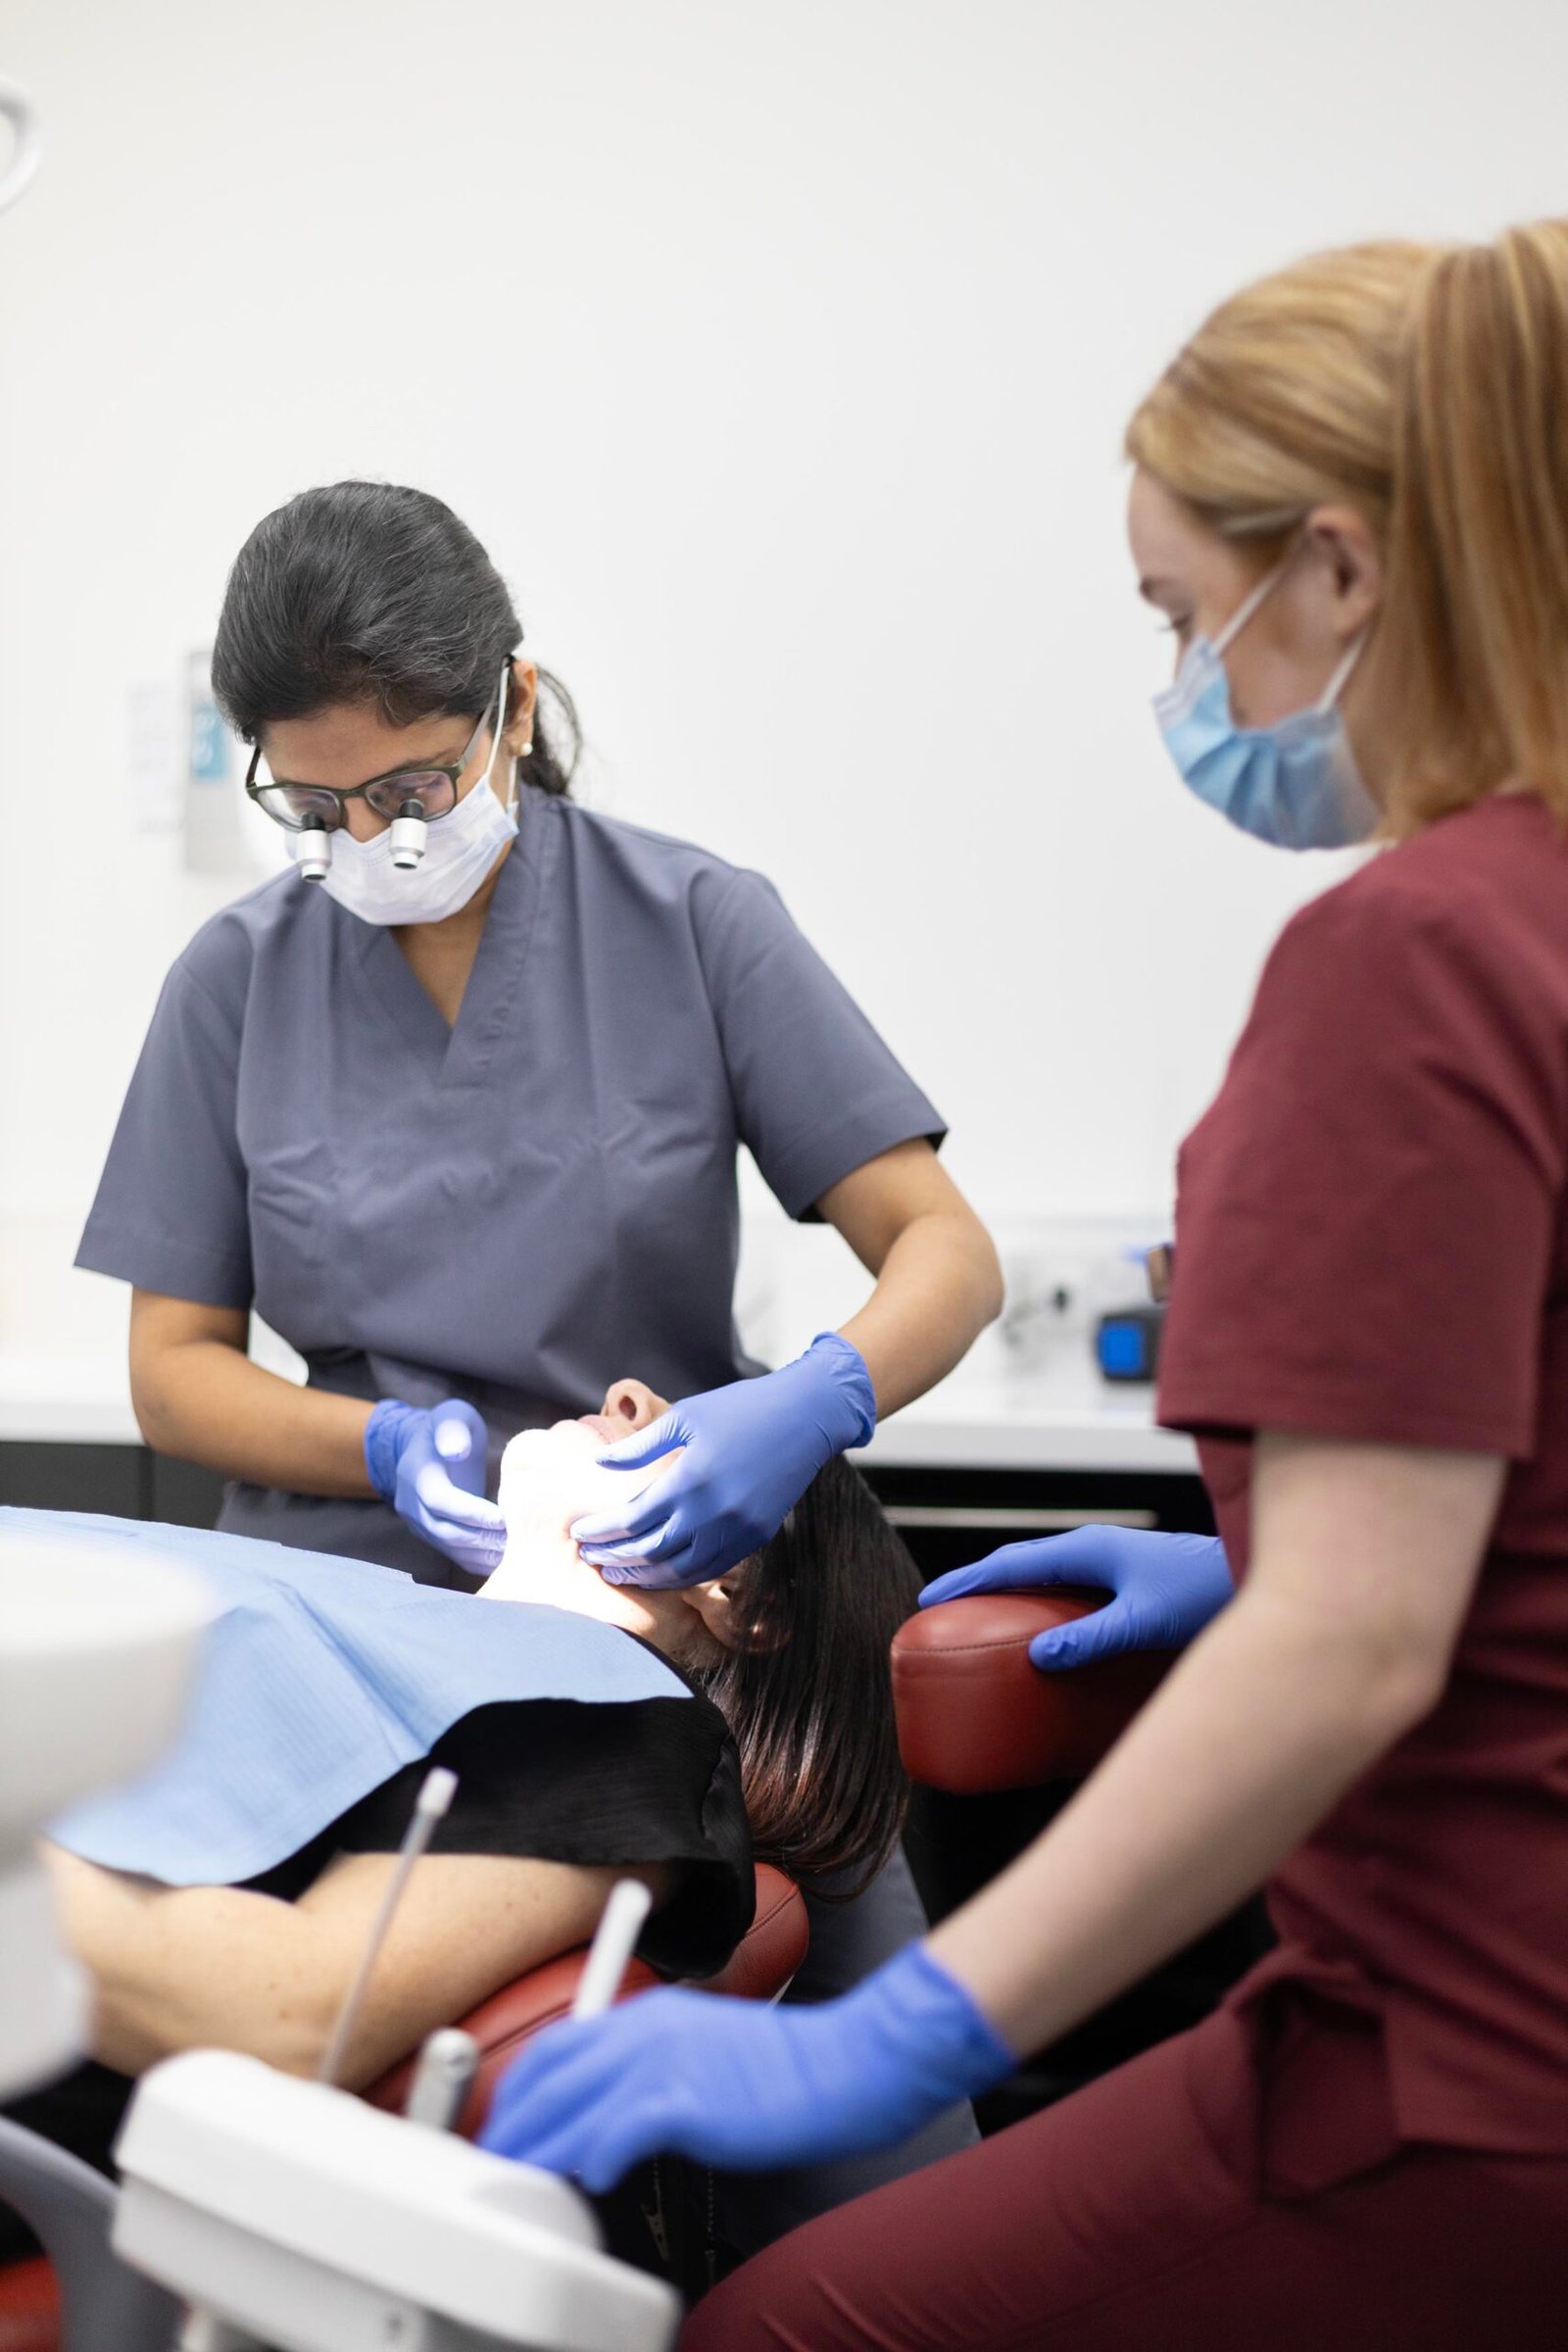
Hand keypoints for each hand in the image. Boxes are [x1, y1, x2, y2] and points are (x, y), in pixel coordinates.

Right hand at [363, 1399, 504, 1576]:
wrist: (425, 1446)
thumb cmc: (450, 1429)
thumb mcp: (452, 1416)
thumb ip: (453, 1429)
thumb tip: (456, 1451)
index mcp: (416, 1472)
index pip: (439, 1500)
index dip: (470, 1512)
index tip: (502, 1518)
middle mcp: (411, 1502)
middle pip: (444, 1530)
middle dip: (481, 1538)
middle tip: (517, 1538)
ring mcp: (418, 1522)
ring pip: (449, 1548)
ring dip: (482, 1553)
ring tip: (515, 1551)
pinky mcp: (430, 1535)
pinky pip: (452, 1555)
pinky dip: (477, 1561)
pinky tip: (504, 1560)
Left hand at [478, 1942, 1012, 2190]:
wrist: (846, 2065)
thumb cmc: (787, 2071)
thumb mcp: (705, 2050)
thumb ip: (655, 2067)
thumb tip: (611, 2114)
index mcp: (651, 2013)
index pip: (559, 2043)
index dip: (521, 2087)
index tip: (507, 2121)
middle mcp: (647, 2027)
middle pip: (549, 2073)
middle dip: (512, 2121)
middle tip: (496, 2161)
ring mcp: (663, 2061)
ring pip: (570, 2108)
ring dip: (539, 2149)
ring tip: (525, 2181)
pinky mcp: (682, 2101)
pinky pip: (613, 2135)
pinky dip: (592, 2160)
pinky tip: (592, 2178)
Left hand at [569, 1333, 875, 1587]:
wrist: (805, 1416)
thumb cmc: (741, 1409)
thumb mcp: (685, 1417)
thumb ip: (639, 1447)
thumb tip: (598, 1463)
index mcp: (690, 1480)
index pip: (633, 1519)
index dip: (602, 1530)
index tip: (579, 1531)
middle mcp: (714, 1512)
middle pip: (652, 1551)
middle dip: (616, 1557)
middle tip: (590, 1557)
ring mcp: (738, 1529)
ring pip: (681, 1570)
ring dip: (645, 1576)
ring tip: (619, 1572)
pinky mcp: (756, 1536)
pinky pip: (711, 1568)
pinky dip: (681, 1575)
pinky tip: (661, 1572)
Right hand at [920, 1527, 1232, 1668]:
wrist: (1256, 1576)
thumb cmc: (1205, 1593)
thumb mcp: (1144, 1619)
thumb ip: (1092, 1637)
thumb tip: (1038, 1656)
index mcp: (1089, 1549)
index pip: (1013, 1561)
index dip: (969, 1580)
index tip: (930, 1597)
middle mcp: (1096, 1550)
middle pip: (1023, 1564)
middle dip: (980, 1585)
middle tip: (943, 1612)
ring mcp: (1112, 1564)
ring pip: (1046, 1576)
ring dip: (1011, 1594)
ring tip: (982, 1623)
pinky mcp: (1127, 1582)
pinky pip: (1069, 1590)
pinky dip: (1042, 1604)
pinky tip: (1044, 1634)